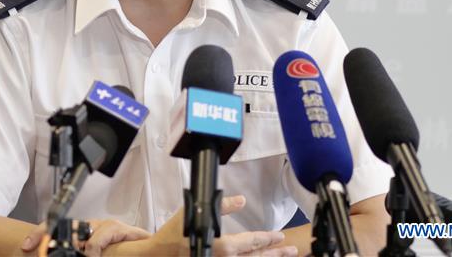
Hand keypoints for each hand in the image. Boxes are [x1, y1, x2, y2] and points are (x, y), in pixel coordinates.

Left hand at [20, 218, 150, 255]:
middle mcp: (91, 227)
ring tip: (80, 254)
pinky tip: (93, 254)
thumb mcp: (94, 254)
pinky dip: (95, 247)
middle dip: (51, 237)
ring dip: (76, 247)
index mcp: (83, 234)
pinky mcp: (118, 228)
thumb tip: (53, 256)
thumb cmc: (121, 254)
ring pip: (81, 231)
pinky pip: (101, 236)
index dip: (39, 235)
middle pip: (65, 226)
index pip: (56, 229)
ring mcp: (104, 226)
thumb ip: (82, 254)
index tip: (25, 246)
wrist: (149, 251)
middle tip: (43, 251)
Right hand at [147, 195, 298, 256]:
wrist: (160, 255)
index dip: (268, 238)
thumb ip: (222, 206)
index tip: (280, 236)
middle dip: (276, 253)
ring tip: (284, 256)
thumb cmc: (175, 234)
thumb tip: (241, 200)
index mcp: (223, 246)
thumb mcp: (198, 212)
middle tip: (292, 249)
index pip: (252, 241)